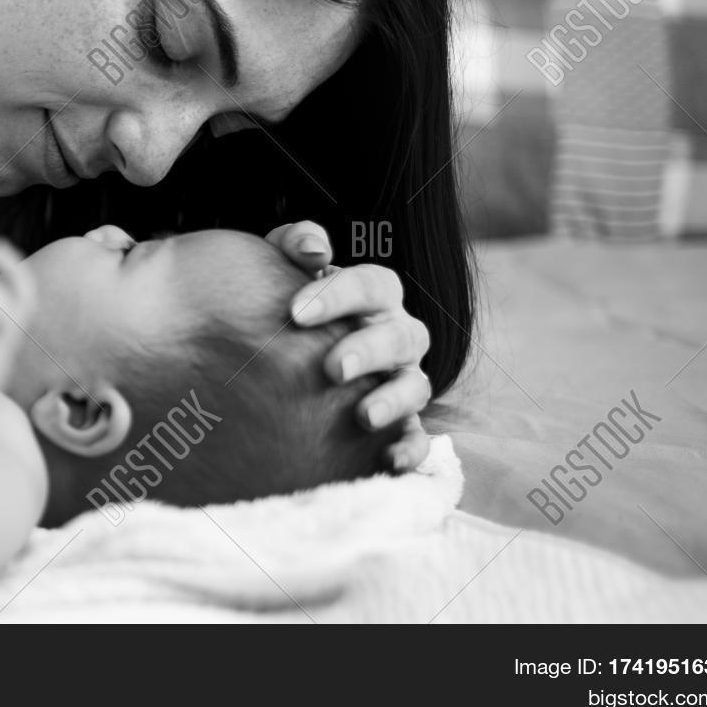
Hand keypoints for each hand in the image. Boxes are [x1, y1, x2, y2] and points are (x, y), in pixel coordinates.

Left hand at [266, 221, 431, 471]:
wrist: (292, 352)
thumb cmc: (294, 304)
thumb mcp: (287, 266)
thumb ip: (296, 244)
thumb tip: (313, 249)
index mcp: (375, 295)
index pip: (370, 284)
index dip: (337, 296)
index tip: (295, 312)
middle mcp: (397, 335)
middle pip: (401, 337)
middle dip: (369, 351)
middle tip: (332, 369)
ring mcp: (403, 379)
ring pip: (417, 386)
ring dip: (393, 400)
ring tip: (363, 416)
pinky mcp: (401, 422)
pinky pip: (418, 436)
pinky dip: (411, 449)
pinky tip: (389, 462)